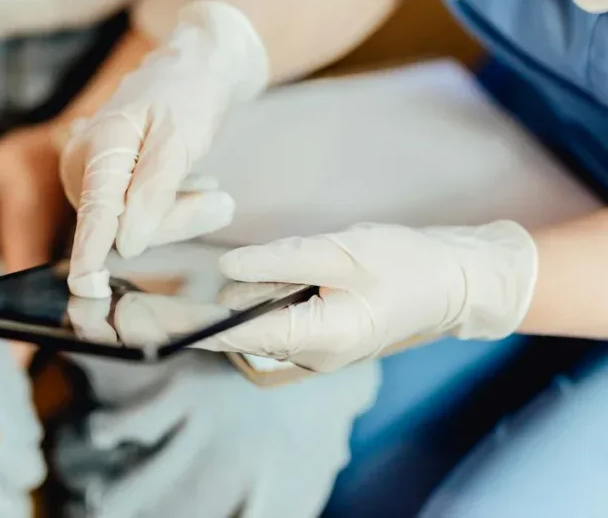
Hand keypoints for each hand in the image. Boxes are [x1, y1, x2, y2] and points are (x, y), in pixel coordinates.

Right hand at [60, 1, 268, 297]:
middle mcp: (83, 167)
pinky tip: (191, 183)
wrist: (191, 70)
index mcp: (97, 148)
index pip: (95, 212)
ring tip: (211, 188)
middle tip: (219, 199)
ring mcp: (94, 179)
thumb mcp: (179, 137)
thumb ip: (153, 190)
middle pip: (122, 226)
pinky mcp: (109, 188)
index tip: (87, 289)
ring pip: (135, 227)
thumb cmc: (184, 94)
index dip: (90, 253)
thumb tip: (128, 243)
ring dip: (179, 214)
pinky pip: (138, 218)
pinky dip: (171, 208)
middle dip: (173, 220)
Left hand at [197, 221, 537, 371]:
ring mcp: (317, 349)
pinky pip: (285, 312)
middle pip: (249, 322)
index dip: (193, 323)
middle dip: (254, 287)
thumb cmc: (404, 264)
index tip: (152, 316)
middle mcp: (310, 355)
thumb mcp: (339, 252)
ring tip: (324, 265)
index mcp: (316, 339)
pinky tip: (323, 271)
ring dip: (274, 284)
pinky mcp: (322, 335)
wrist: (455, 281)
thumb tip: (225, 268)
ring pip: (265, 314)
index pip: (238, 336)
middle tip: (300, 260)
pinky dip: (289, 288)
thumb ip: (278, 262)